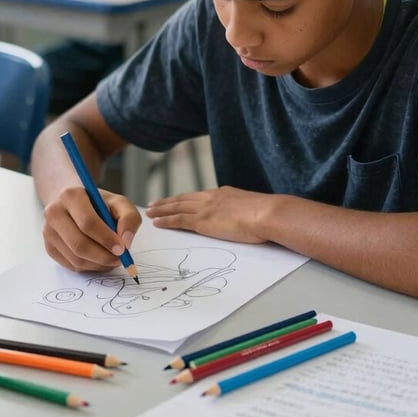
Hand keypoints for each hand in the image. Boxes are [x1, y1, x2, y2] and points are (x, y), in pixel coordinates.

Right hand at [42, 187, 141, 271]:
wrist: (74, 204)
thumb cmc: (99, 204)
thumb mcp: (119, 203)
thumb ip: (129, 218)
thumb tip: (126, 241)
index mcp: (71, 196)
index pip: (88, 223)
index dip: (106, 239)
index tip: (122, 249)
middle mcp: (54, 213)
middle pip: (79, 244)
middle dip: (103, 256)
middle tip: (119, 259)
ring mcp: (48, 231)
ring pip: (75, 258)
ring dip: (98, 264)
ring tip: (112, 258)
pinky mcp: (49, 247)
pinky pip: (71, 265)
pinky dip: (90, 267)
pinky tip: (100, 259)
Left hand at [146, 186, 271, 242]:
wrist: (267, 213)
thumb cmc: (267, 214)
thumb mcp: (253, 208)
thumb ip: (244, 211)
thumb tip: (246, 218)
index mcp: (223, 194)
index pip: (198, 196)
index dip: (184, 199)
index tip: (175, 200)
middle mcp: (211, 198)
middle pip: (183, 199)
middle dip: (167, 202)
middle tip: (153, 204)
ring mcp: (206, 208)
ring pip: (177, 207)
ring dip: (162, 210)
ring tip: (150, 212)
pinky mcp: (203, 221)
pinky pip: (179, 220)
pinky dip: (166, 221)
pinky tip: (157, 223)